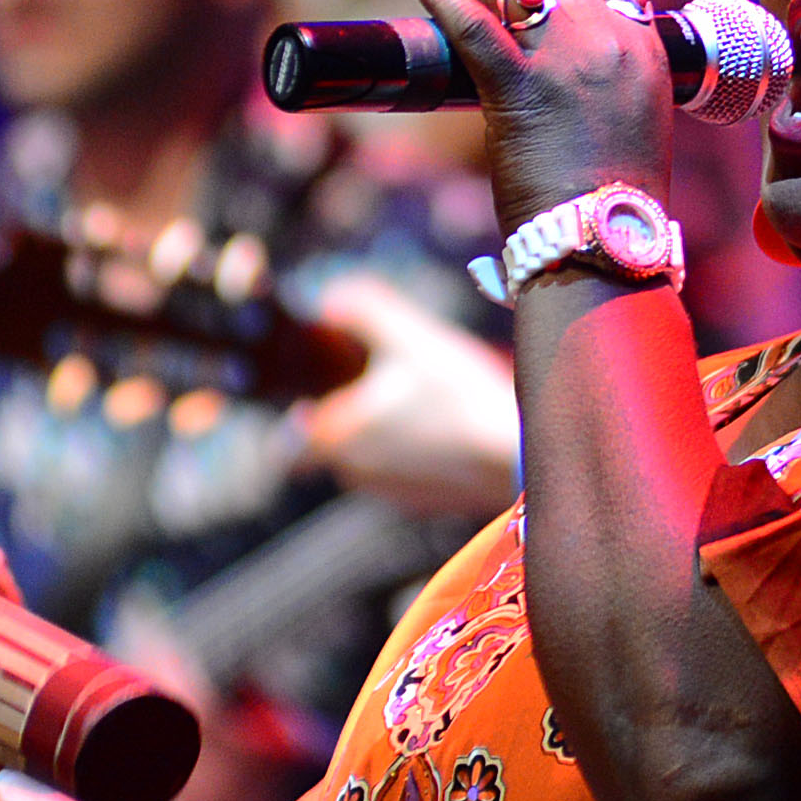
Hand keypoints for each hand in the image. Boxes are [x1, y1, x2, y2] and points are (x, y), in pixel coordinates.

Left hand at [299, 273, 519, 517]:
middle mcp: (354, 473)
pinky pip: (401, 473)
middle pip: (330, 445)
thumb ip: (361, 309)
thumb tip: (329, 298)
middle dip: (349, 415)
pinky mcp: (421, 502)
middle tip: (387, 382)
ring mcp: (389, 493)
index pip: (284, 447)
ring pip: (367, 458)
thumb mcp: (409, 336)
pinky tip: (445, 426)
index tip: (317, 396)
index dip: (297, 418)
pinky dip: (412, 452)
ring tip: (423, 401)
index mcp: (335, 436)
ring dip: (382, 434)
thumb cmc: (458, 395)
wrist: (516, 453)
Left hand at [410, 0, 673, 234]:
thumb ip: (612, 86)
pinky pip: (475, 25)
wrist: (603, 239)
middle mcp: (611, 41)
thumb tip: (572, 81)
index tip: (546, 11)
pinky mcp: (521, 84)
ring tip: (467, 10)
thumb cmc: (614, 200)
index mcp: (646, 51)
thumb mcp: (635, 123)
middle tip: (495, 17)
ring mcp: (567, 58)